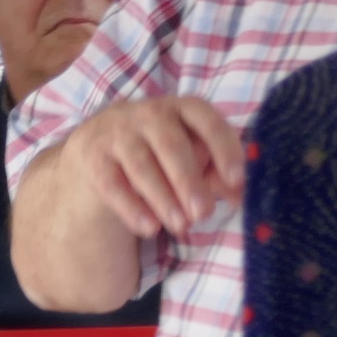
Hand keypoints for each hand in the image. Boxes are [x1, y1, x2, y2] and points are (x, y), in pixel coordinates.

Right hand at [63, 97, 245, 239]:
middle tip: (204, 213)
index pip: (205, 119)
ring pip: (141, 164)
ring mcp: (116, 132)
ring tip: (181, 227)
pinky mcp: (93, 157)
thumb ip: (217, 172)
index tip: (235, 179)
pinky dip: (131, 207)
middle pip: (171, 144)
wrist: (99, 147)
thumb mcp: (191, 155)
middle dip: (189, 180)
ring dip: (163, 198)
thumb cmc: (160, 152)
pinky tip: (149, 228)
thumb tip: (243, 195)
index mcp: (180, 108)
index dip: (223, 147)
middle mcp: (147, 113)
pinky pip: (112, 183)